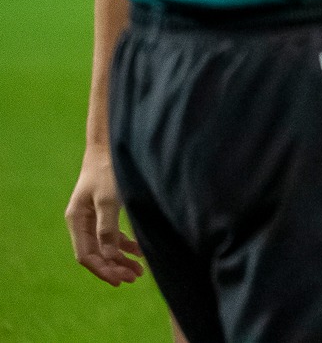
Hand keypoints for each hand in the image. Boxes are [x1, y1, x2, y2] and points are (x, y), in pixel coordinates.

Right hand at [65, 145, 144, 285]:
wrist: (112, 145)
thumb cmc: (109, 170)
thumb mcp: (108, 199)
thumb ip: (107, 227)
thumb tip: (107, 255)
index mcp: (77, 220)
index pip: (86, 255)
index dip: (103, 269)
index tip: (119, 280)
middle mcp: (82, 221)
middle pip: (96, 253)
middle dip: (114, 267)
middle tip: (134, 278)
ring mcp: (93, 217)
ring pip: (106, 246)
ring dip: (121, 259)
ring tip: (139, 271)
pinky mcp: (106, 211)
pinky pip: (113, 235)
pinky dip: (126, 245)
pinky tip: (140, 251)